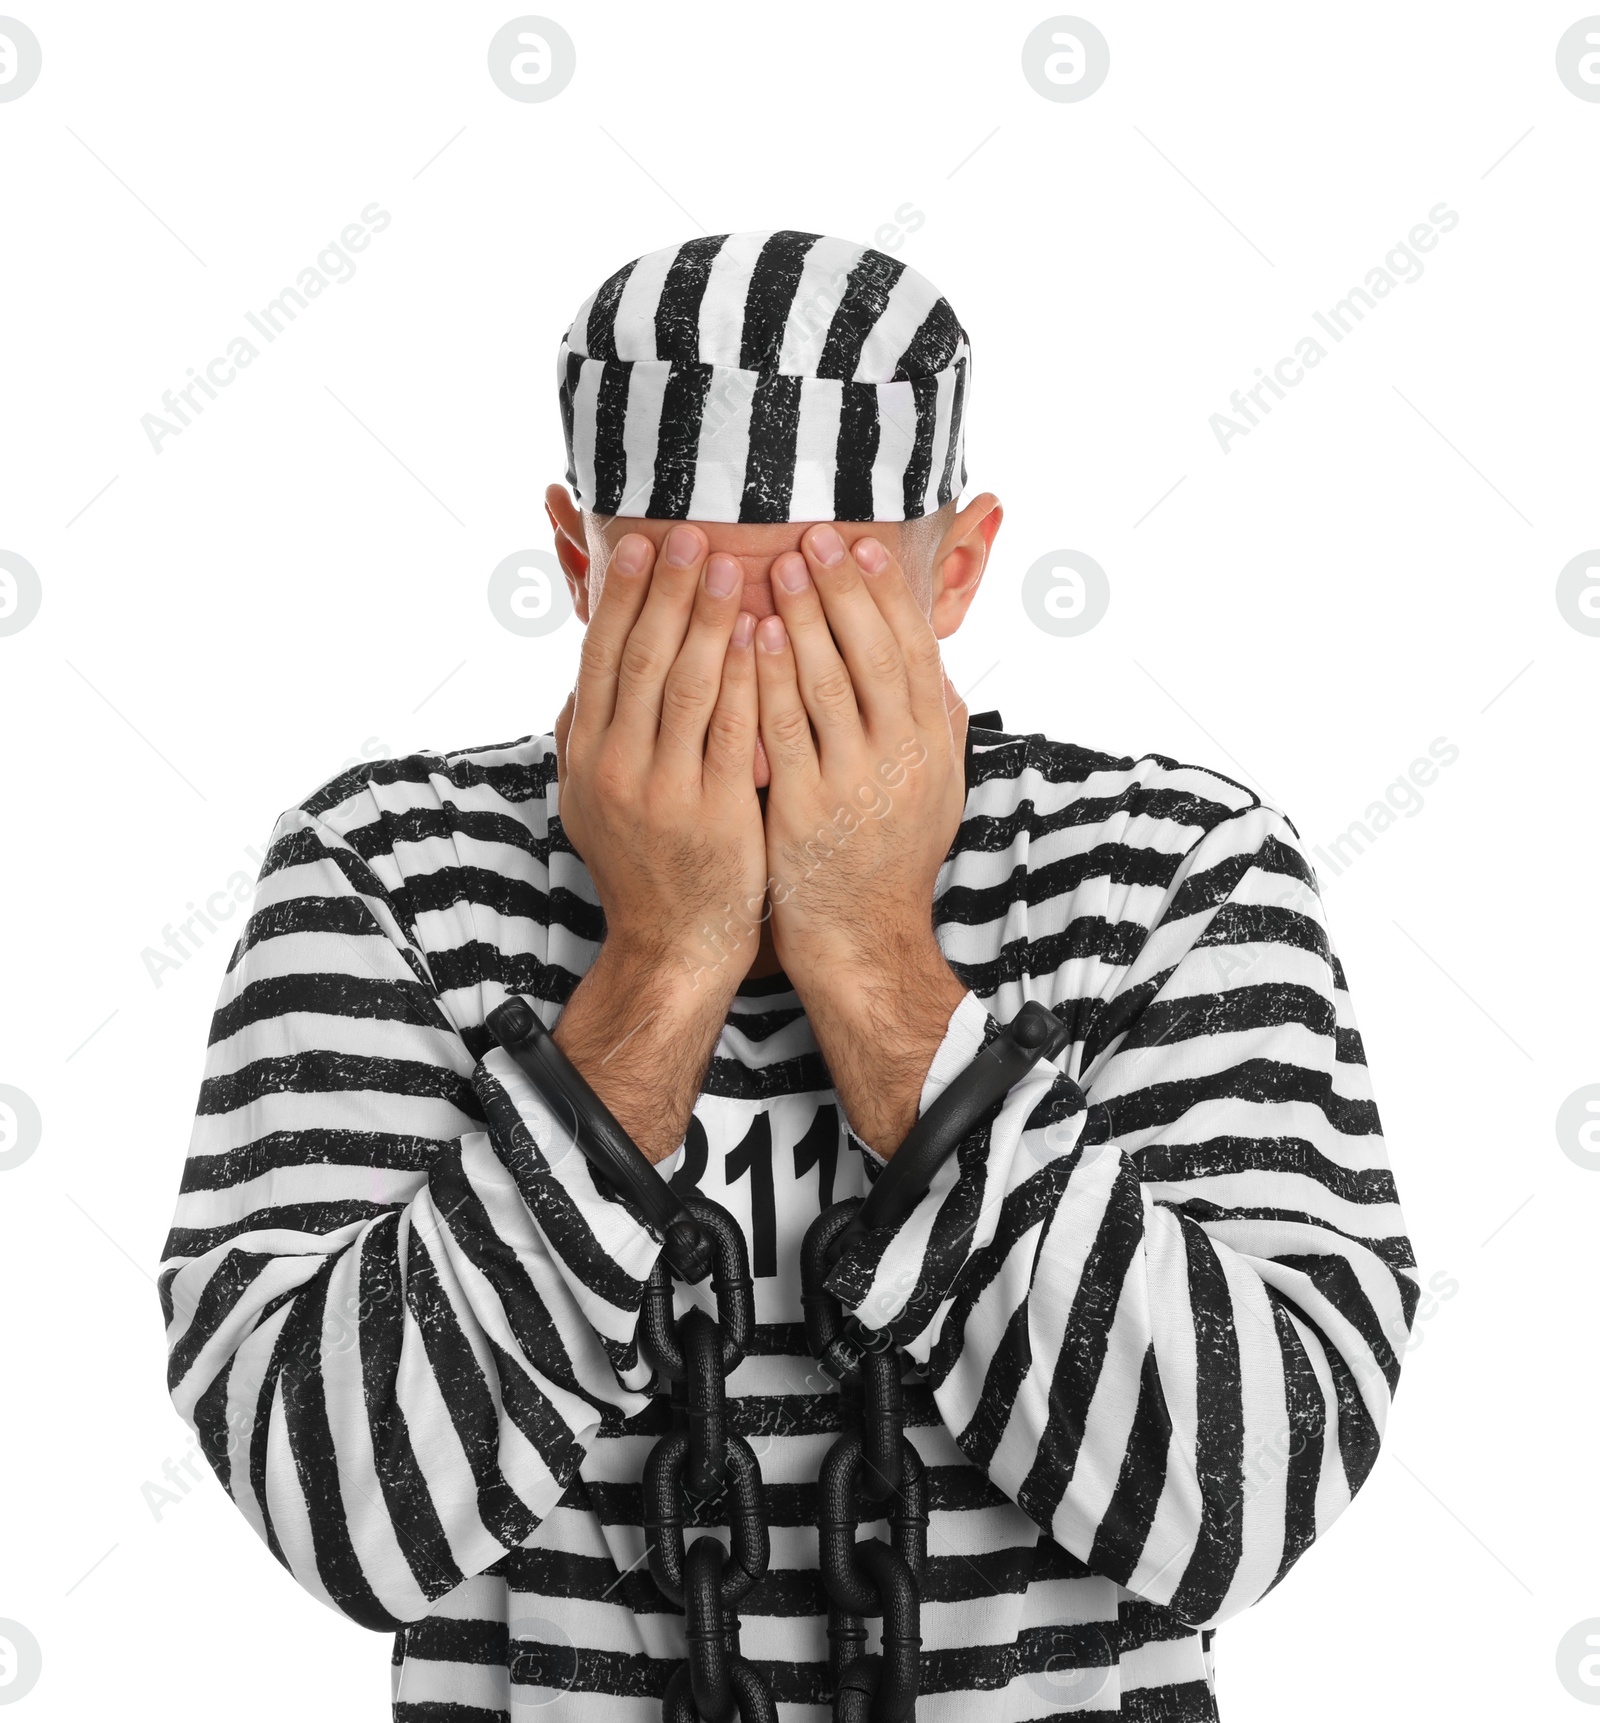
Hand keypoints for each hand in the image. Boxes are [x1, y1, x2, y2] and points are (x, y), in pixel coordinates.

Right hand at [555, 525, 765, 994]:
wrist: (673, 944)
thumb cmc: (643, 864)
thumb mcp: (592, 800)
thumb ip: (589, 736)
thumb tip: (584, 673)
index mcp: (585, 756)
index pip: (600, 658)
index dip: (621, 597)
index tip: (640, 543)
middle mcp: (615, 768)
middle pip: (641, 659)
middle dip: (666, 590)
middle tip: (691, 532)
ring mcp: (664, 792)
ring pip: (686, 686)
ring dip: (708, 619)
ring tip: (732, 564)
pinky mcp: (715, 813)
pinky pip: (731, 731)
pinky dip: (745, 678)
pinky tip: (762, 636)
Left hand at [752, 524, 968, 988]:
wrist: (861, 940)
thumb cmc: (888, 860)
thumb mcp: (934, 792)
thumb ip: (935, 727)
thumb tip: (935, 662)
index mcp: (932, 748)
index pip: (914, 653)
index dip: (889, 596)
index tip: (864, 547)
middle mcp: (901, 761)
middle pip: (872, 655)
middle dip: (842, 590)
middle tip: (813, 536)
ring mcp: (852, 785)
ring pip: (828, 684)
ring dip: (802, 619)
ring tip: (774, 567)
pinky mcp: (802, 810)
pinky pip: (781, 730)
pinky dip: (767, 679)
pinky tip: (749, 638)